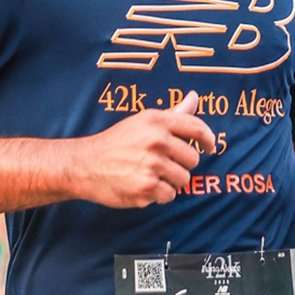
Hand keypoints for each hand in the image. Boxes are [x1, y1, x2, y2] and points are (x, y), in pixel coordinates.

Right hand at [79, 92, 216, 207]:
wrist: (84, 165)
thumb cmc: (115, 143)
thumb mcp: (142, 122)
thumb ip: (172, 114)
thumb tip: (194, 98)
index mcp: (156, 121)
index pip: (196, 128)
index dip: (208, 139)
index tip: (210, 147)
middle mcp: (156, 141)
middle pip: (193, 159)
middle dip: (181, 165)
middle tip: (161, 164)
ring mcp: (151, 165)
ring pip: (183, 180)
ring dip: (170, 182)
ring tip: (149, 175)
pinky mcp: (146, 188)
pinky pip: (169, 196)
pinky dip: (158, 195)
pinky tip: (141, 186)